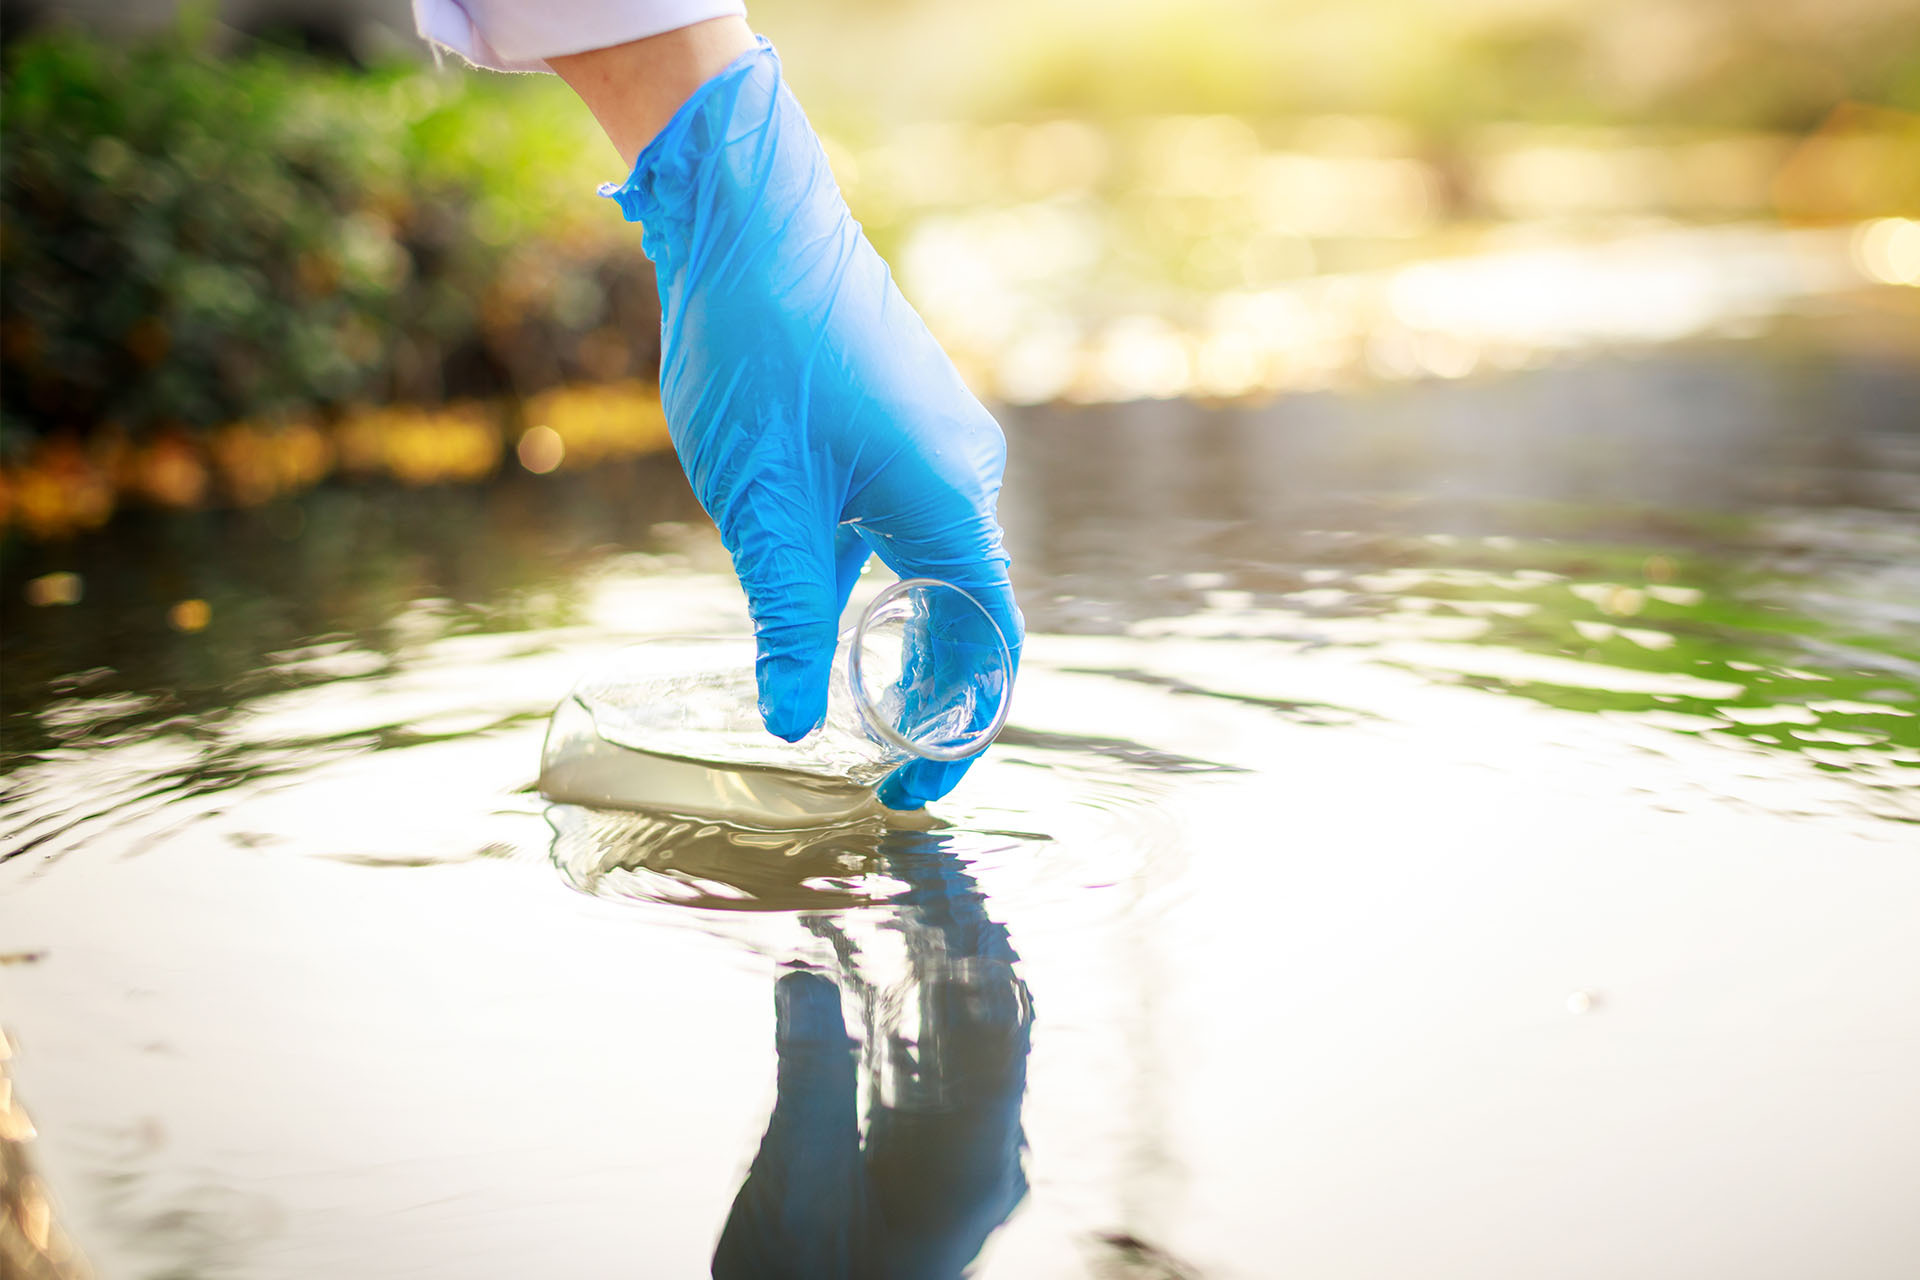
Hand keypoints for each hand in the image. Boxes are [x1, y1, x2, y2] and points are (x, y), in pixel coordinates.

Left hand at [601, 38, 1022, 808]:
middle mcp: (966, 477)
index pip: (988, 647)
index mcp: (949, 502)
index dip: (960, 732)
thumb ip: (788, 622)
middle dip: (933, 700)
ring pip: (940, 573)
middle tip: (876, 766)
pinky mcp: (906, 427)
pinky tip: (829, 609)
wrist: (750, 218)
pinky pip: (912, 529)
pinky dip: (883, 585)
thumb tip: (793, 726)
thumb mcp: (764, 507)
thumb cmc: (757, 351)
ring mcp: (940, 447)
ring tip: (853, 705)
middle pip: (973, 616)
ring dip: (904, 643)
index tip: (911, 792)